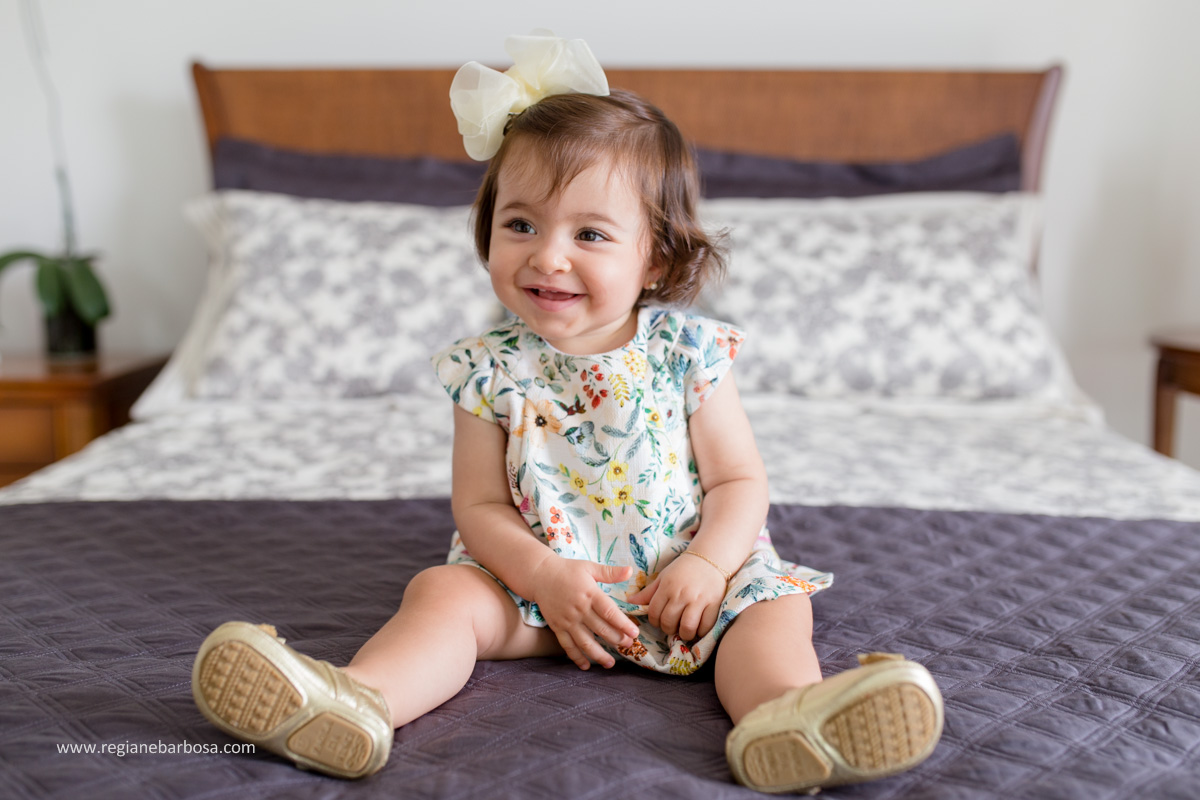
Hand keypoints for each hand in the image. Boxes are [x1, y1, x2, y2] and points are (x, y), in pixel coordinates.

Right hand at [530, 556, 640, 670]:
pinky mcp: (557, 627)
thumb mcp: (589, 567)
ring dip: (598, 654)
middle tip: (629, 646)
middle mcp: (579, 609)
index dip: (623, 624)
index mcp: (590, 594)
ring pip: (585, 642)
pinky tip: (585, 666)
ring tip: (610, 663)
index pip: (610, 612)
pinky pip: (568, 645)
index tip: (635, 633)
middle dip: (617, 640)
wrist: (540, 575)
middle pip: (600, 629)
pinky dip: (576, 657)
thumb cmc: (567, 570)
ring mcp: (567, 620)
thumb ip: (610, 572)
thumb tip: (630, 571)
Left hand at [626, 553, 725, 641]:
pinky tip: (698, 627)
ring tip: (684, 630)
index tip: (660, 621)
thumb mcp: (663, 577)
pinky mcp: (714, 604)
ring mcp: (699, 600)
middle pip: (669, 622)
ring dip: (684, 634)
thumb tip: (629, 603)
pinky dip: (701, 632)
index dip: (654, 621)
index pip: (654, 613)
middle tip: (672, 626)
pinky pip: (705, 626)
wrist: (710, 559)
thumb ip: (648, 593)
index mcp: (667, 587)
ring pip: (687, 627)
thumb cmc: (683, 569)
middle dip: (668, 629)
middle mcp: (682, 594)